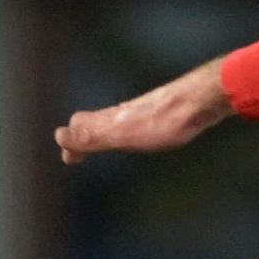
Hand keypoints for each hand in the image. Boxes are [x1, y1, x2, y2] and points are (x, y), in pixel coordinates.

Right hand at [54, 58, 231, 164]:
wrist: (199, 101)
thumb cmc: (163, 121)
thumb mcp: (123, 133)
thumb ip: (92, 136)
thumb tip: (59, 137)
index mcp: (112, 119)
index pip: (81, 127)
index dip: (72, 143)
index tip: (69, 158)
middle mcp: (124, 112)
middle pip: (96, 121)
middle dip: (83, 135)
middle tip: (78, 150)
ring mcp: (144, 110)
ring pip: (117, 119)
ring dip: (105, 131)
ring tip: (104, 142)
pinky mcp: (163, 111)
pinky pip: (138, 120)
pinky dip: (128, 129)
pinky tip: (142, 132)